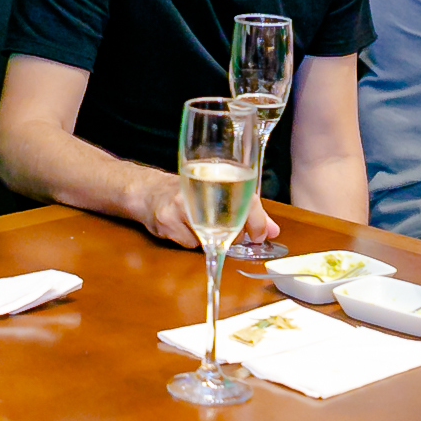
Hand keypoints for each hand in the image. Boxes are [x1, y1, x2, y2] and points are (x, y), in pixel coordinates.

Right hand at [133, 170, 279, 249]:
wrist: (147, 191)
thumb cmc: (188, 193)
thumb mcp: (218, 195)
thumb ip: (247, 211)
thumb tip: (273, 231)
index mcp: (218, 176)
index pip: (248, 199)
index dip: (258, 221)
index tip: (262, 235)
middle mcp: (201, 188)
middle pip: (230, 223)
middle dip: (233, 235)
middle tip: (224, 231)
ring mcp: (182, 205)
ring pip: (209, 238)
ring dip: (208, 239)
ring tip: (196, 224)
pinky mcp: (167, 221)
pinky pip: (190, 243)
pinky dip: (190, 241)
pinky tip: (180, 228)